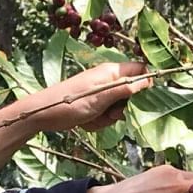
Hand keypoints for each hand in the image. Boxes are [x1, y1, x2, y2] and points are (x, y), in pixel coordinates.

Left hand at [19, 62, 152, 132]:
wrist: (45, 114)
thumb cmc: (71, 102)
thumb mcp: (102, 97)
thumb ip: (126, 89)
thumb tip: (147, 81)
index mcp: (111, 72)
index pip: (140, 70)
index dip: (146, 83)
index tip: (144, 99)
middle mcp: (108, 80)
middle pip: (131, 93)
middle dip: (124, 107)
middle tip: (112, 113)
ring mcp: (101, 93)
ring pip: (119, 107)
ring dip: (109, 117)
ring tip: (94, 117)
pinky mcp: (94, 105)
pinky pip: (106, 115)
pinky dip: (99, 121)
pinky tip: (87, 121)